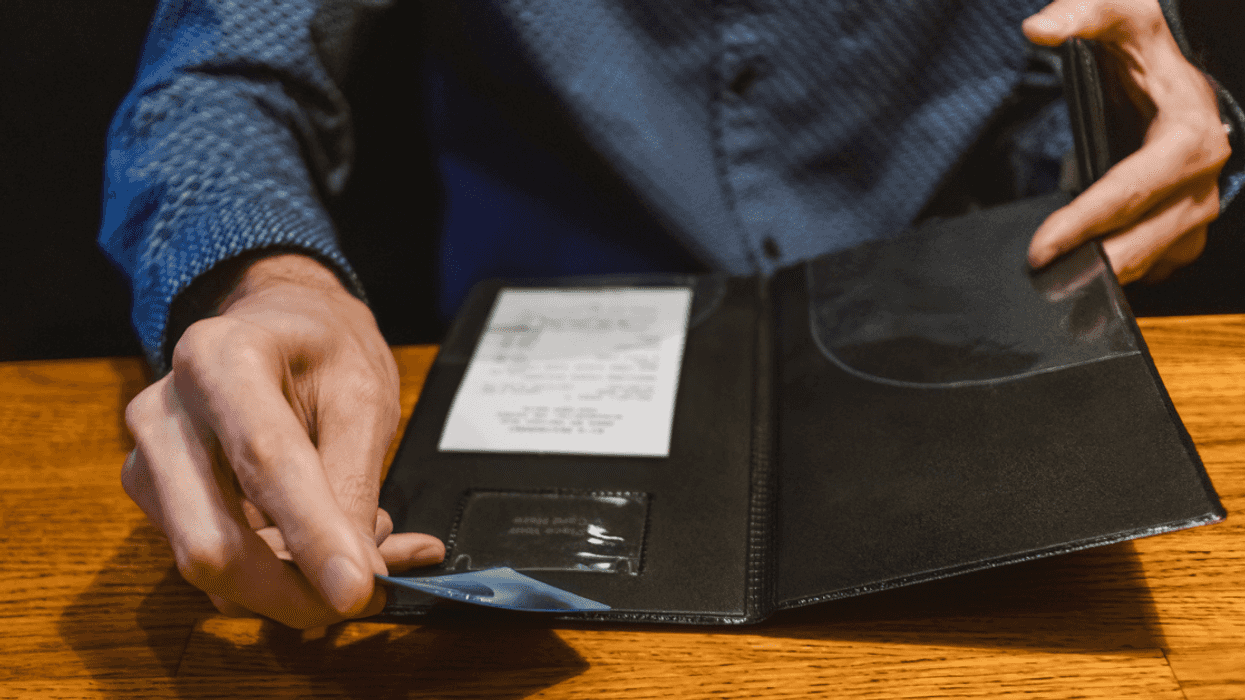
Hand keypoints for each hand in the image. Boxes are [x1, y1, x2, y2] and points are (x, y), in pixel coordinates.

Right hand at [121, 254, 443, 627]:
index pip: (264, 462)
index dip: (313, 535)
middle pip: (211, 543)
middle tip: (368, 593)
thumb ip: (356, 484)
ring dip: (293, 581)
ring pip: (209, 568)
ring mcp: (148, 462)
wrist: (278, 326)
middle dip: (293, 591)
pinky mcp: (156, 499)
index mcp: (218, 359)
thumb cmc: (321, 350)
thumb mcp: (363, 397)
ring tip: (356, 535)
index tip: (356, 590)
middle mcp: (164, 412)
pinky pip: (214, 568)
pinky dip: (279, 575)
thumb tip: (358, 575)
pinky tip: (324, 541)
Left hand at [1024, 0, 1230, 283]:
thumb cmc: (1146, 45)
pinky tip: (1081, 275)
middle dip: (1091, 263)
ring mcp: (1198, 209)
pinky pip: (1155, 265)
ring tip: (1055, 286)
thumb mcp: (1120, 14)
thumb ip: (1080, 14)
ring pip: (1151, 260)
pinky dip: (1121, 274)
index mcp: (1189, 136)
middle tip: (1039, 280)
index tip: (1040, 248)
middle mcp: (1203, 181)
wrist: (1174, 69)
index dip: (1085, 223)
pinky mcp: (1186, 228)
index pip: (1131, 191)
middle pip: (1142, 239)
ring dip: (1105, 276)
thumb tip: (1038, 28)